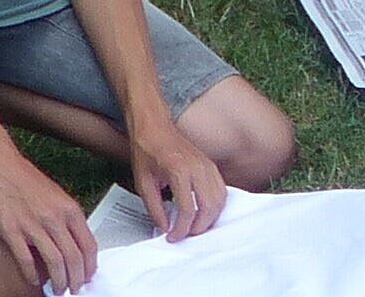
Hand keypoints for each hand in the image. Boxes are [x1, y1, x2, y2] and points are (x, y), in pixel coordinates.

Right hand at [0, 146, 97, 293]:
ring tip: (58, 289)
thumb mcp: (57, 196)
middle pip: (74, 258)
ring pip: (55, 262)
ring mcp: (33, 225)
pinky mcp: (12, 230)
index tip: (88, 276)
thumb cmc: (25, 179)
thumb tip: (74, 242)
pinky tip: (35, 280)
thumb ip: (67, 218)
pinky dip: (32, 274)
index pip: (88, 245)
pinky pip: (26, 259)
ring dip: (58, 281)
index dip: (90, 266)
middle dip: (76, 279)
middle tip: (74, 289)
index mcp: (69, 209)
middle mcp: (55, 218)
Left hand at [124, 116, 227, 242]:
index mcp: (179, 171)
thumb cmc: (147, 151)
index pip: (187, 209)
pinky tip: (204, 212)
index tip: (172, 236)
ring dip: (209, 219)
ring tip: (194, 227)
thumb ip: (155, 208)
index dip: (180, 228)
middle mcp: (198, 168)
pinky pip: (221, 191)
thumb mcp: (143, 183)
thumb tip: (165, 227)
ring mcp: (208, 166)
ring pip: (219, 201)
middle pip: (208, 207)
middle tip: (185, 235)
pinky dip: (216, 206)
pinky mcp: (211, 167)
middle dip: (198, 227)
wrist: (154, 128)